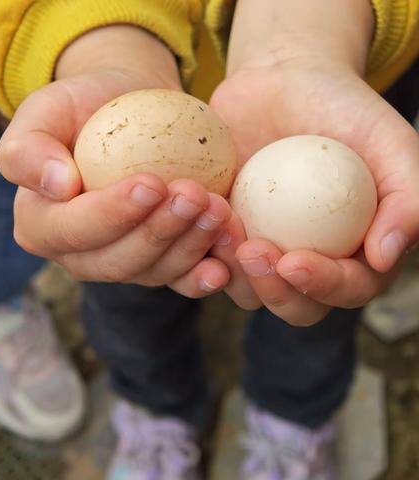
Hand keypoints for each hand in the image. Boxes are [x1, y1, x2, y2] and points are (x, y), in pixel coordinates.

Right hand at [0, 26, 231, 296]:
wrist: (131, 113)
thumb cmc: (86, 109)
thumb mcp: (46, 110)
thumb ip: (29, 148)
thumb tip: (57, 186)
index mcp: (42, 226)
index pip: (72, 231)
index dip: (111, 214)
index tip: (150, 184)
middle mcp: (81, 255)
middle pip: (117, 261)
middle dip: (159, 233)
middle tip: (194, 196)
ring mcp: (123, 264)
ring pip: (155, 272)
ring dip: (190, 246)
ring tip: (219, 210)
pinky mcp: (160, 263)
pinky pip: (180, 280)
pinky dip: (202, 276)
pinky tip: (223, 267)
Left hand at [210, 0, 416, 323]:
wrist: (283, 83)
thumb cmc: (341, 110)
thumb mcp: (388, 139)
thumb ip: (407, 196)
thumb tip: (387, 258)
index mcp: (356, 252)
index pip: (349, 289)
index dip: (324, 286)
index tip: (294, 262)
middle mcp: (310, 260)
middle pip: (295, 307)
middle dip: (275, 292)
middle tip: (255, 251)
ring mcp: (265, 250)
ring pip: (248, 292)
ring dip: (234, 274)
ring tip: (225, 226)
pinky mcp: (227, 236)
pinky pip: (211, 260)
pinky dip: (202, 251)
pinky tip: (199, 218)